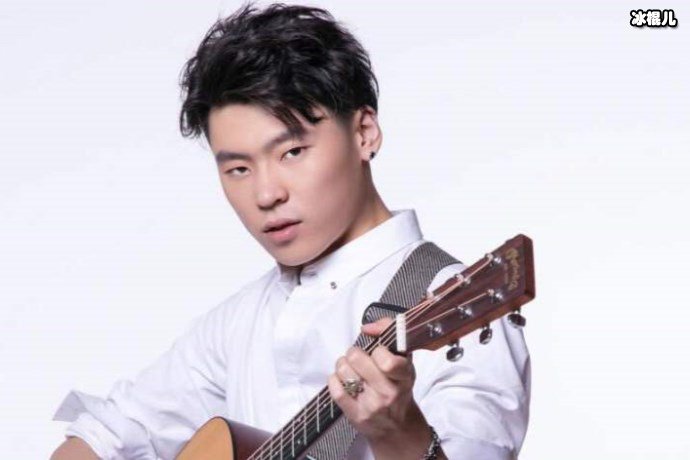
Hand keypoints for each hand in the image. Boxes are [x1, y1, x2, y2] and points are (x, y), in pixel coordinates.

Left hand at [327, 318, 435, 458]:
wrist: (398, 427)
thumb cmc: (399, 388)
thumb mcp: (404, 361)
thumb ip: (389, 334)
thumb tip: (366, 328)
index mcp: (404, 376)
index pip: (388, 361)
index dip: (377, 350)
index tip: (377, 352)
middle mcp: (389, 392)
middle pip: (357, 359)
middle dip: (354, 353)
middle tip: (357, 358)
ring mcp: (372, 405)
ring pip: (344, 371)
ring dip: (342, 365)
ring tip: (349, 369)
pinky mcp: (356, 415)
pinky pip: (335, 389)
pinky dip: (335, 380)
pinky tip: (342, 380)